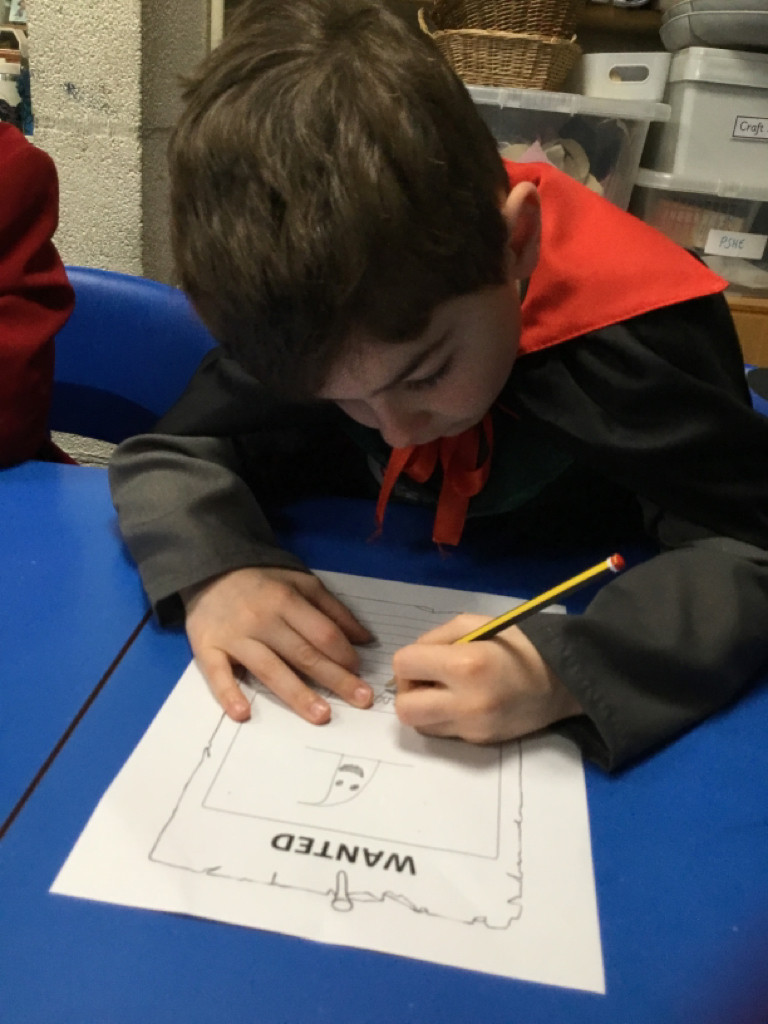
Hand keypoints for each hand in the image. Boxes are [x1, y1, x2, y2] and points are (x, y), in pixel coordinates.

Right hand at [181, 567, 373, 723]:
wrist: (209, 569)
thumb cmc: (263, 581)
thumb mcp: (302, 582)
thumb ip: (333, 609)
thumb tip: (365, 639)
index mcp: (287, 601)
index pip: (322, 633)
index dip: (344, 654)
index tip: (360, 672)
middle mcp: (263, 620)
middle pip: (303, 655)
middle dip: (335, 679)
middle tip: (361, 701)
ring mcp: (234, 636)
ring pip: (270, 669)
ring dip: (296, 694)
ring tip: (321, 715)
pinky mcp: (208, 648)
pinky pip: (217, 674)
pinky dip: (229, 694)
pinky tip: (244, 714)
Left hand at [391, 614, 581, 743]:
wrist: (562, 680)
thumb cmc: (517, 644)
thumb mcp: (476, 624)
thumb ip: (437, 639)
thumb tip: (411, 661)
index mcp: (465, 666)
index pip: (404, 666)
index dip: (410, 659)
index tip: (427, 657)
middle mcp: (466, 703)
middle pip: (405, 709)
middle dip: (408, 691)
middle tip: (428, 680)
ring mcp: (473, 728)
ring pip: (420, 725)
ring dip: (424, 707)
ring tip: (445, 691)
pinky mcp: (480, 742)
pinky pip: (443, 732)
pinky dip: (443, 717)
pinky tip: (463, 702)